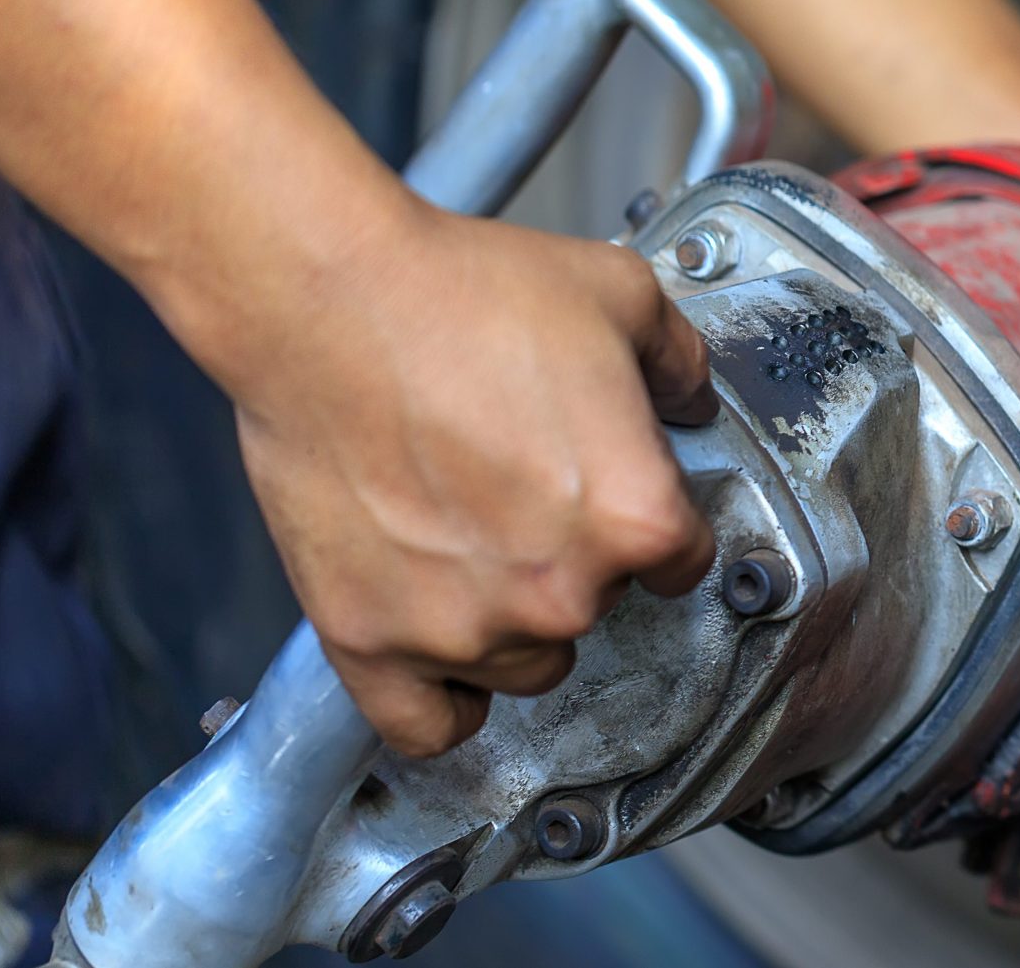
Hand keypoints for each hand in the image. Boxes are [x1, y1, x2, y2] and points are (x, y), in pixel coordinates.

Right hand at [217, 205, 717, 756]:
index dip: (651, 514)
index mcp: (637, 519)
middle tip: (522, 485)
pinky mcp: (368, 642)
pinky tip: (444, 647)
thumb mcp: (623, 298)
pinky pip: (427, 726)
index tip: (614, 488)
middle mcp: (560, 593)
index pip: (684, 558)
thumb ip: (681, 366)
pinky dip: (441, 700)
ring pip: (525, 664)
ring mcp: (461, 629)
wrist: (326, 299)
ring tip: (472, 537)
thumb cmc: (463, 294)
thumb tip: (693, 402)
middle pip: (602, 608)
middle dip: (577, 556)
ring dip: (511, 618)